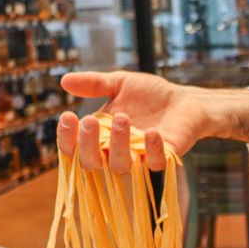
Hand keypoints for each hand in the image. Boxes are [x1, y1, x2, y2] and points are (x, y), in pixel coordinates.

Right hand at [56, 71, 214, 172]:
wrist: (184, 99)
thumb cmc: (149, 95)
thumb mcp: (120, 83)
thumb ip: (95, 84)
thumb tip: (64, 81)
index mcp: (100, 136)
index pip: (75, 146)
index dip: (67, 137)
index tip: (67, 116)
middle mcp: (116, 151)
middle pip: (92, 163)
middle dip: (87, 144)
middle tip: (89, 120)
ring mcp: (139, 157)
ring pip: (120, 166)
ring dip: (118, 144)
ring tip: (122, 117)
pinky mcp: (163, 158)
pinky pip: (155, 162)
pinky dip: (152, 149)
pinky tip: (151, 132)